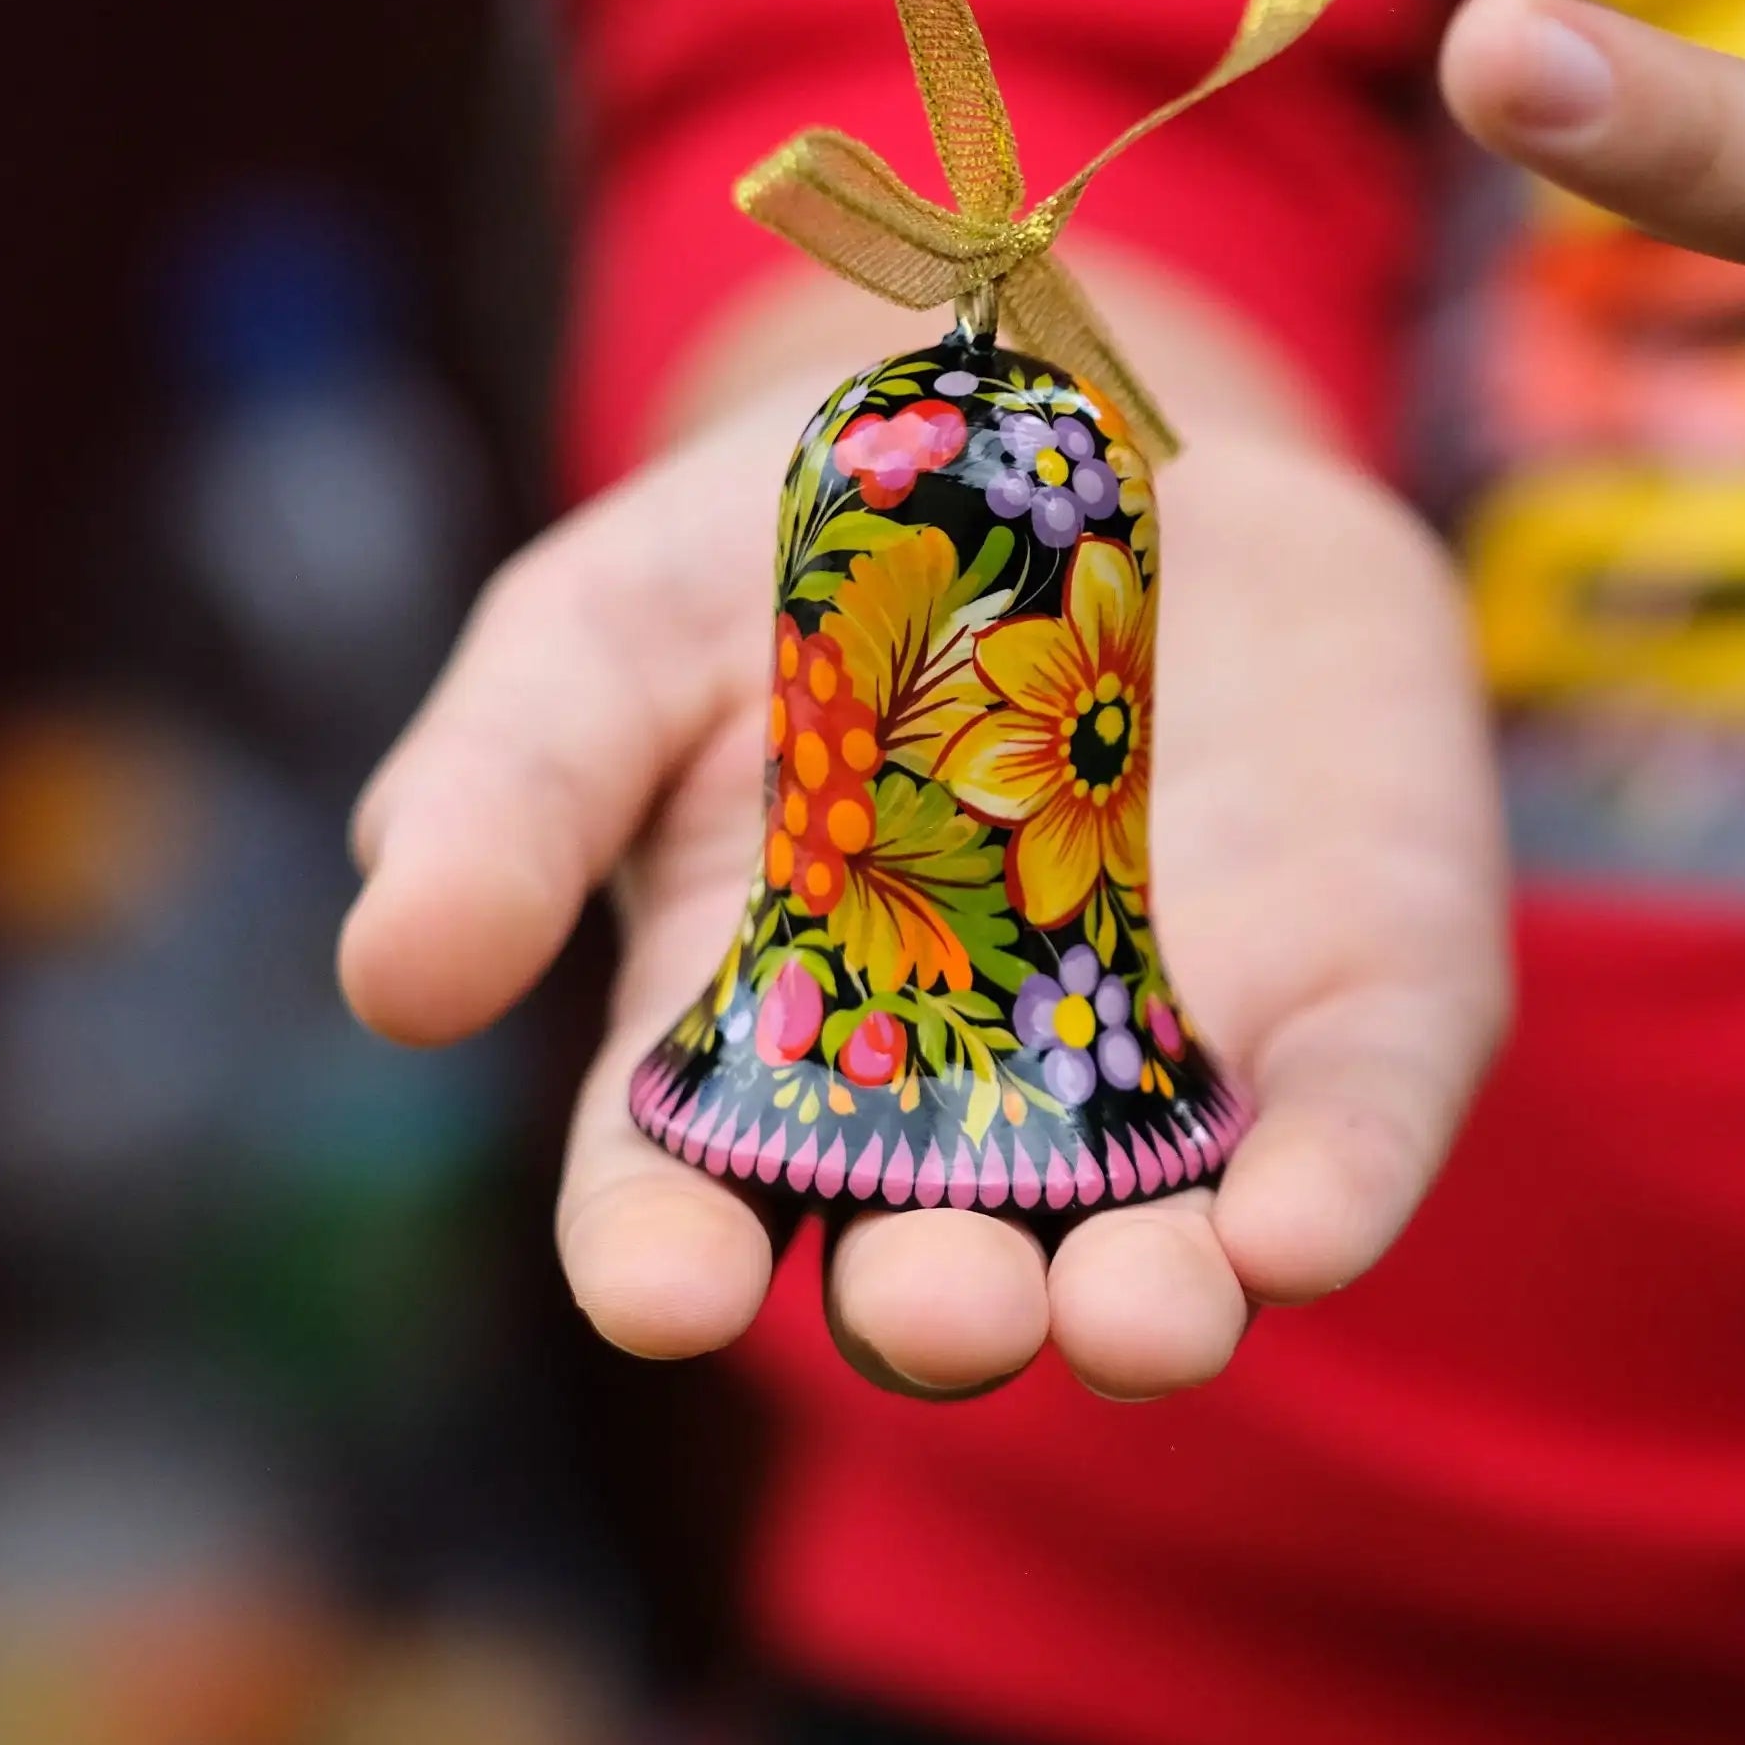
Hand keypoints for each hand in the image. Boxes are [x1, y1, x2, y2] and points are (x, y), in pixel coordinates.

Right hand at [338, 342, 1506, 1399]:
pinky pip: (1352, 1121)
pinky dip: (1333, 1181)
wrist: (1088, 428)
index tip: (663, 1280)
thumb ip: (510, 781)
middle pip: (939, 1254)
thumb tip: (392, 968)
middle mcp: (959, 1098)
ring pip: (1155, 1242)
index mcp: (749, 1037)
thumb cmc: (814, 552)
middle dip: (938, 1300)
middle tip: (934, 1298)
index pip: (691, 1197)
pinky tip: (1305, 1223)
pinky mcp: (1352, 1000)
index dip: (666, 1255)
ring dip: (1148, 1305)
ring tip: (1134, 1316)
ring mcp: (1164, 1057)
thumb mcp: (620, 623)